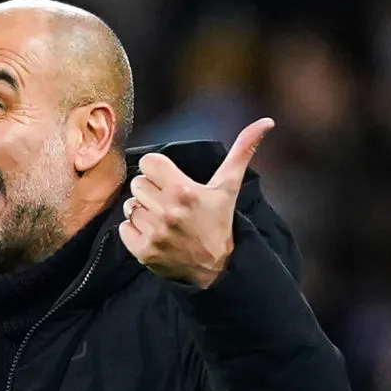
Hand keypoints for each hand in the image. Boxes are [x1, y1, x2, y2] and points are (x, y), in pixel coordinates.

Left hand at [120, 118, 271, 288]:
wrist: (216, 268)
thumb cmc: (219, 222)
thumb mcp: (228, 187)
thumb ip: (242, 150)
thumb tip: (266, 121)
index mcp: (183, 190)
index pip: (148, 163)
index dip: (157, 170)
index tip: (169, 181)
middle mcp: (167, 211)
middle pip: (137, 183)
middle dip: (151, 190)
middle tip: (168, 202)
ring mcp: (154, 233)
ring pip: (130, 205)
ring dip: (143, 210)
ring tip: (162, 219)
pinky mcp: (143, 251)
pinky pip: (123, 228)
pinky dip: (134, 230)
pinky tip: (154, 233)